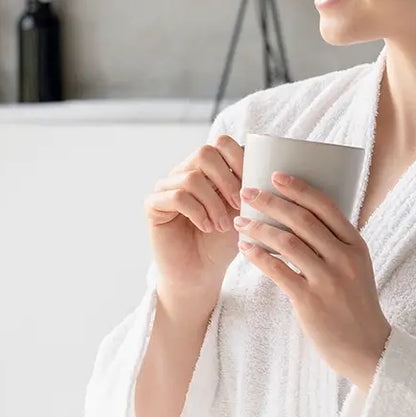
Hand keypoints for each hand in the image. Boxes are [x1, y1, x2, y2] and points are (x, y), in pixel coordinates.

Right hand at [144, 134, 244, 312]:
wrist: (202, 273)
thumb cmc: (223, 243)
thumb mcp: (242, 210)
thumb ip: (246, 185)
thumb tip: (261, 164)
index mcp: (208, 169)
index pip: (221, 143)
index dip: (239, 159)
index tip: (252, 185)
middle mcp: (185, 172)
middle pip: (204, 153)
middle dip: (227, 180)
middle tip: (238, 205)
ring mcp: (167, 187)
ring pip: (191, 177)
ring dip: (213, 204)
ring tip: (222, 225)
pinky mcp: (153, 205)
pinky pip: (175, 197)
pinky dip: (197, 212)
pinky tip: (206, 228)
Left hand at [234, 173, 390, 389]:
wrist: (366, 347)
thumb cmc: (354, 303)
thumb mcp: (354, 267)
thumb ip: (334, 243)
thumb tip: (299, 215)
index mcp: (356, 245)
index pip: (326, 206)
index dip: (299, 188)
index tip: (275, 175)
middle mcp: (344, 258)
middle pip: (302, 219)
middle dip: (271, 202)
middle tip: (247, 192)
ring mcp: (328, 279)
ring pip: (287, 242)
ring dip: (259, 228)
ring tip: (239, 222)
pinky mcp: (310, 301)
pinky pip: (278, 271)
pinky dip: (258, 256)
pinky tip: (244, 249)